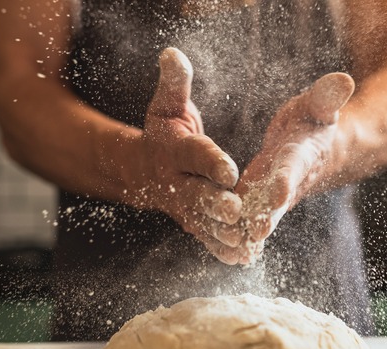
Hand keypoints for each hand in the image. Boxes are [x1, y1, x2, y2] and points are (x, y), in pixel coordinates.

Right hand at [125, 48, 243, 263]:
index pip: (194, 155)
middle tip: (236, 211)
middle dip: (215, 203)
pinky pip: (205, 237)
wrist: (141, 169)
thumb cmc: (163, 131)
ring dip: (222, 233)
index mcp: (174, 150)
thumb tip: (172, 53)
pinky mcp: (191, 222)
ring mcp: (182, 206)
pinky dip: (221, 249)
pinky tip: (242, 258)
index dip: (211, 161)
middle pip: (197, 194)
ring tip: (245, 240)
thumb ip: (175, 83)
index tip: (230, 169)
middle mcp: (176, 182)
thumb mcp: (167, 105)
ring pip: (203, 222)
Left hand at [232, 73, 355, 262]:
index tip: (278, 191)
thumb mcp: (319, 105)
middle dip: (267, 216)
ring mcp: (275, 195)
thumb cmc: (315, 120)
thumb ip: (327, 96)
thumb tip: (344, 79)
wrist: (320, 148)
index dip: (286, 179)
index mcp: (302, 154)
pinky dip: (243, 235)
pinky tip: (228, 251)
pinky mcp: (262, 201)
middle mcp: (290, 180)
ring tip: (235, 248)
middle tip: (255, 233)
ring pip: (262, 215)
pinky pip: (252, 219)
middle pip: (278, 201)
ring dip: (250, 231)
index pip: (294, 167)